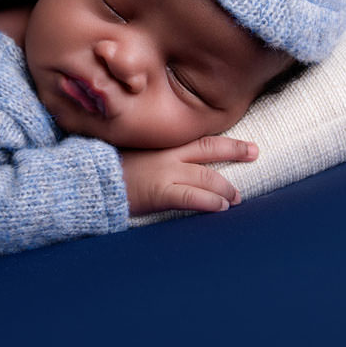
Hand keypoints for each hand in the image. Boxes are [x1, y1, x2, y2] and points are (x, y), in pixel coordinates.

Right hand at [120, 136, 257, 215]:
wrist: (91, 179)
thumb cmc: (107, 169)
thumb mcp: (132, 154)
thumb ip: (152, 156)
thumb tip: (169, 164)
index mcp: (162, 145)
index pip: (199, 139)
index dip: (225, 142)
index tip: (245, 144)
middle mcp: (168, 156)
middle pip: (209, 149)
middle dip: (235, 152)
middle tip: (255, 153)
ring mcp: (166, 174)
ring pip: (207, 177)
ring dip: (226, 188)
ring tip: (236, 198)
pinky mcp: (161, 193)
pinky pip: (193, 196)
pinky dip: (211, 201)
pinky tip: (222, 207)